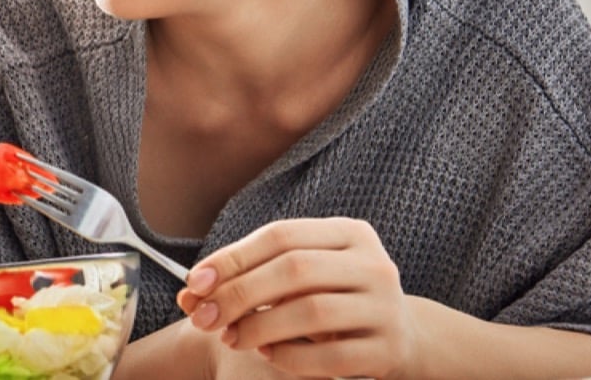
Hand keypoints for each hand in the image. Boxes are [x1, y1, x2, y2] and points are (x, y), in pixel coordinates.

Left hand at [175, 217, 418, 379]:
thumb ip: (249, 277)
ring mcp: (386, 307)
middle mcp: (374, 265)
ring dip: (259, 326)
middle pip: (295, 269)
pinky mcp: (389, 349)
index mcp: (350, 233)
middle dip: (239, 293)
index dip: (234, 257)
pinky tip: (266, 354)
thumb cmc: (331, 298)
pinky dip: (288, 357)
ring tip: (231, 337)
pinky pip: (330, 356)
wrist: (401, 337)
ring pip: (312, 311)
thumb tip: (189, 293)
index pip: (281, 235)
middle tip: (204, 317)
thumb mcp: (300, 277)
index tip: (195, 281)